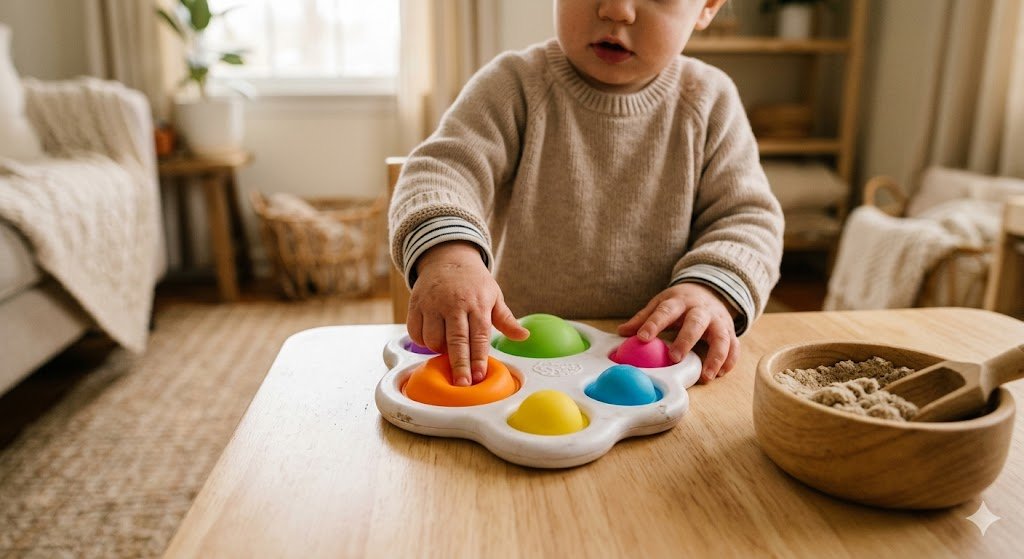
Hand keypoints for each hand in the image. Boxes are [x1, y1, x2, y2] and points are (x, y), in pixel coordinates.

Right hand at [408, 241, 528, 385]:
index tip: (479, 376)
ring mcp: (432, 304)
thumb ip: (506, 320)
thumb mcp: (494, 296)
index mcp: (477, 303)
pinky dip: (422, 342)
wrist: (447, 257)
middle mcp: (454, 304)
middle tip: (462, 384)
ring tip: (448, 349)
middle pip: (456, 341)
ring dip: (439, 351)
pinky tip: (432, 340)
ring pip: (432, 339)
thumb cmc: (473, 281)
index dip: (479, 358)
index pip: (479, 336)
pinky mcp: (415, 304)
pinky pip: (415, 332)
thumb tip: (524, 337)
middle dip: (460, 365)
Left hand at [617, 283, 738, 382]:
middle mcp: (701, 310)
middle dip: (686, 340)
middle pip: (696, 322)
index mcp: (679, 301)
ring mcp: (718, 321)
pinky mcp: (730, 331)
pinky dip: (730, 360)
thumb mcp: (661, 304)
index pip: (665, 311)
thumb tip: (622, 332)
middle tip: (675, 357)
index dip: (654, 324)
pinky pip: (734, 346)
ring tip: (706, 375)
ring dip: (715, 357)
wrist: (709, 291)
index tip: (642, 337)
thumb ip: (644, 318)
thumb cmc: (680, 303)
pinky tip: (720, 374)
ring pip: (721, 337)